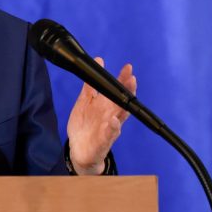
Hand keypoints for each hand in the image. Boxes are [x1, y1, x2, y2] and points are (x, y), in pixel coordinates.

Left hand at [66, 57, 137, 174]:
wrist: (79, 149)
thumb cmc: (85, 125)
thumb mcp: (85, 102)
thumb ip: (90, 85)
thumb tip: (98, 61)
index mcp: (106, 106)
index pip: (117, 90)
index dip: (123, 79)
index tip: (128, 67)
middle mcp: (111, 115)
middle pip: (122, 101)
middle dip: (128, 90)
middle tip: (132, 78)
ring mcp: (109, 128)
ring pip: (120, 116)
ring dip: (124, 107)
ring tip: (127, 95)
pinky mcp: (104, 141)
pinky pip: (110, 134)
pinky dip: (113, 128)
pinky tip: (114, 120)